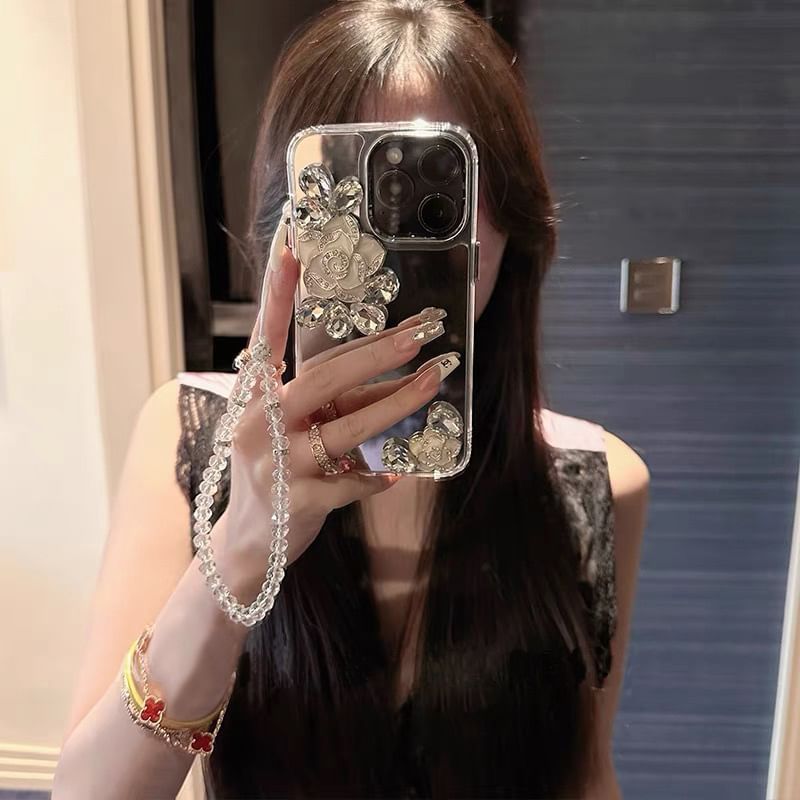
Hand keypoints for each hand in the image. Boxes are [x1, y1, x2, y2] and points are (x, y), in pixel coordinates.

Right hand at [219, 216, 456, 581]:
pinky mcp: (298, 501)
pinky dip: (376, 477)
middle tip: (421, 331)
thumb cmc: (273, 473)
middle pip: (323, 377)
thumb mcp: (292, 431)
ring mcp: (277, 463)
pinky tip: (395, 474)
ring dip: (396, 404)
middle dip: (376, 351)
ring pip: (346, 428)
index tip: (291, 245)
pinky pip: (351, 482)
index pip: (265, 336)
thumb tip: (390, 375)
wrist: (249, 543)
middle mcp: (259, 424)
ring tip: (432, 382)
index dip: (277, 292)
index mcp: (253, 399)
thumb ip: (331, 402)